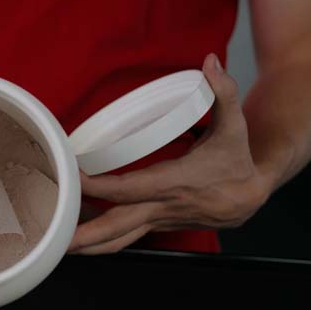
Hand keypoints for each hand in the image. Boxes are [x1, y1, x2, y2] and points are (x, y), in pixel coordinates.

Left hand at [68, 54, 272, 254]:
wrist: (252, 196)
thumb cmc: (237, 161)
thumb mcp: (235, 125)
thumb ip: (223, 93)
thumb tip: (211, 61)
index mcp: (173, 183)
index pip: (127, 188)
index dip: (97, 187)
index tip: (73, 179)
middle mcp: (161, 206)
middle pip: (118, 224)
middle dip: (87, 234)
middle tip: (58, 239)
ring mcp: (158, 219)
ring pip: (120, 238)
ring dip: (91, 245)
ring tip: (61, 248)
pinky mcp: (157, 223)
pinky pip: (127, 236)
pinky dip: (105, 240)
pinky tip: (84, 240)